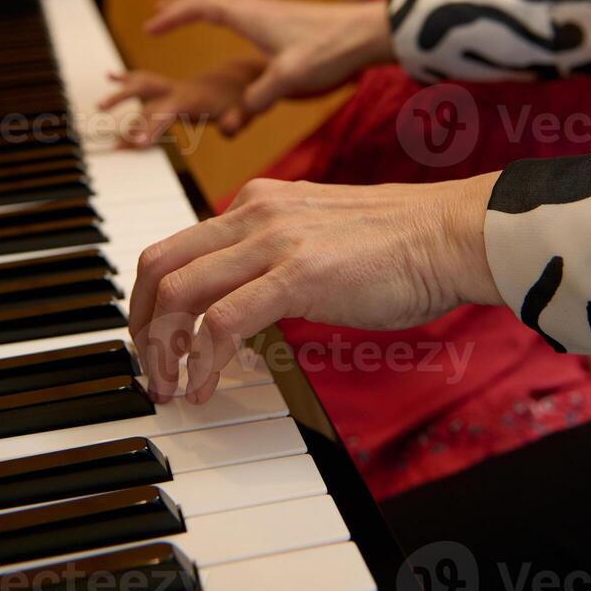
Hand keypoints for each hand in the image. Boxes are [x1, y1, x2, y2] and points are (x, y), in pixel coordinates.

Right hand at [99, 58, 265, 146]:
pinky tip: (111, 77)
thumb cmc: (248, 99)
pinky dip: (129, 79)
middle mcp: (181, 90)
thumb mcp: (248, 113)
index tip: (134, 141)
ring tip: (99, 105)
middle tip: (101, 111)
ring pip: (143, 85)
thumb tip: (228, 128)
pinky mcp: (177, 90)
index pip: (166, 110)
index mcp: (194, 97)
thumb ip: (237, 121)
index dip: (151, 125)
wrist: (252, 77)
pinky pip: (150, 83)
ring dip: (121, 92)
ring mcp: (177, 89)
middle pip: (146, 90)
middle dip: (123, 99)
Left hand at [129, 175, 501, 404]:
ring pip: (178, 293)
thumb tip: (242, 306)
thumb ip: (273, 260)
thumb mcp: (315, 238)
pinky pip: (223, 321)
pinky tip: (206, 387)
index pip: (173, 248)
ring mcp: (272, 241)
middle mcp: (253, 213)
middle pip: (158, 267)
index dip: (149, 301)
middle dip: (140, 326)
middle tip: (150, 370)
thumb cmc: (398, 246)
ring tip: (170, 387)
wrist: (449, 234)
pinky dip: (203, 360)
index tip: (153, 342)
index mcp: (255, 203)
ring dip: (162, 350)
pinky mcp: (296, 274)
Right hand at [145, 0, 393, 124]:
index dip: (174, 17)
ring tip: (188, 13)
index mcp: (251, 17)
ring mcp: (274, 12)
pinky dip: (227, 12)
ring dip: (204, 6)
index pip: (202, 8)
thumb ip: (260, 96)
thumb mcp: (290, 79)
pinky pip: (245, 8)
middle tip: (158, 15)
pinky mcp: (287, 19)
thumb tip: (242, 112)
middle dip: (182, 7)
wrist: (369, 33)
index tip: (151, 27)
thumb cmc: (330, 51)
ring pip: (229, 0)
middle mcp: (258, 8)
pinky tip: (235, 23)